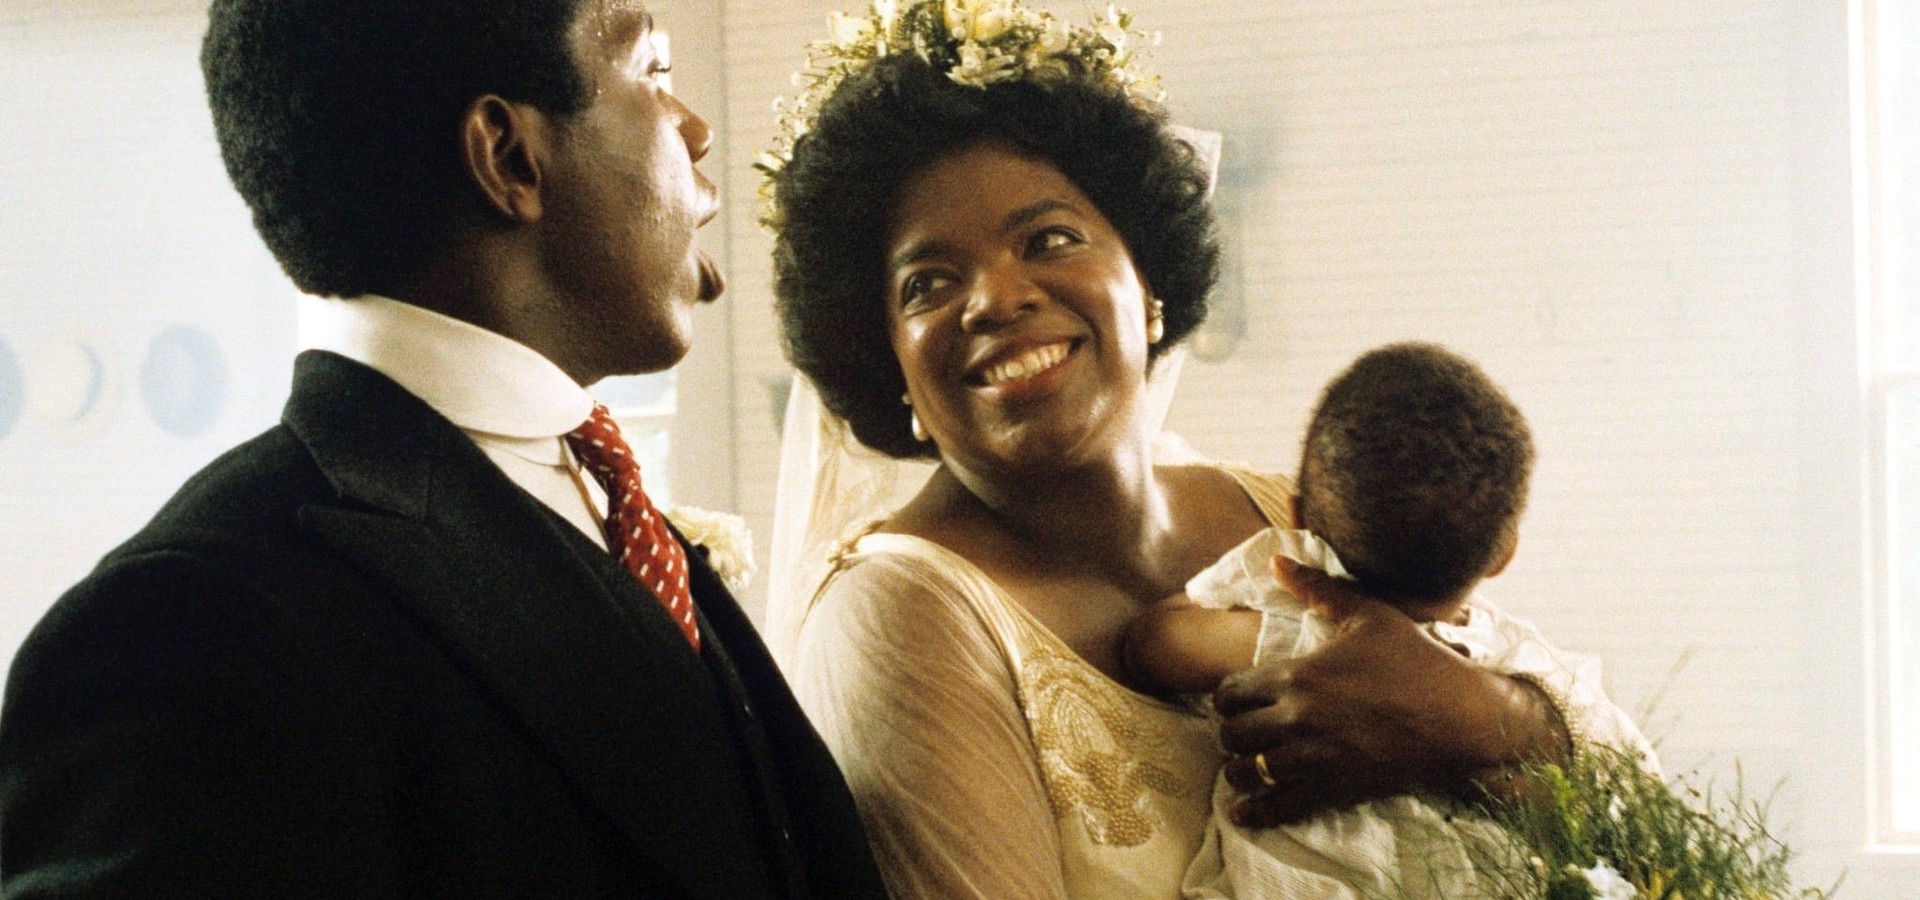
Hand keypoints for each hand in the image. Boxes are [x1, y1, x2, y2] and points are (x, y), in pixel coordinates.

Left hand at [1212, 559, 1548, 826]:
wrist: (1463, 717)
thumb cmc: (1418, 661)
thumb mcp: (1370, 614)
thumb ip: (1318, 588)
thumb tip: (1275, 560)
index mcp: (1298, 675)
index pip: (1231, 692)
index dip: (1226, 698)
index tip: (1234, 701)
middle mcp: (1298, 719)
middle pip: (1233, 733)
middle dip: (1230, 732)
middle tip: (1239, 732)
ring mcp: (1315, 758)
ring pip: (1248, 771)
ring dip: (1238, 769)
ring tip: (1242, 766)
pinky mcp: (1335, 789)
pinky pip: (1280, 807)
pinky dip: (1256, 812)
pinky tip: (1242, 813)